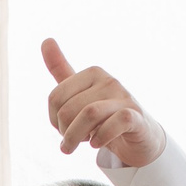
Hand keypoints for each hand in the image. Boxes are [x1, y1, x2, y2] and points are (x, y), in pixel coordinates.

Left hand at [43, 39, 165, 167]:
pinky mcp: (136, 116)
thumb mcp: (80, 93)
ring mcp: (124, 97)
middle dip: (65, 131)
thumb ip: (62, 70)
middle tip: (71, 142)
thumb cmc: (106, 115)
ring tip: (81, 145)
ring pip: (90, 114)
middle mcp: (109, 81)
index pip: (55, 97)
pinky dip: (101, 137)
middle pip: (69, 108)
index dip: (53, 119)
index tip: (62, 130)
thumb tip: (46, 40)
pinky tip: (96, 144)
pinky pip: (116, 122)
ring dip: (78, 137)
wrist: (139, 137)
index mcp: (92, 73)